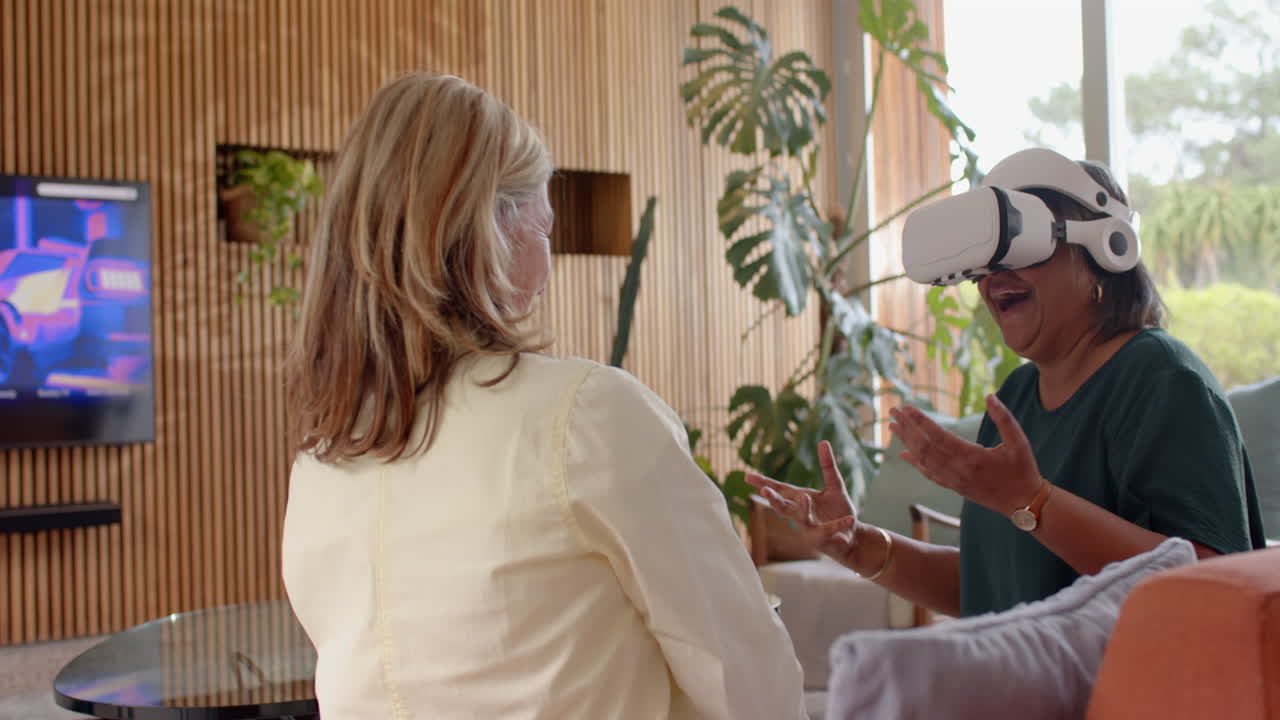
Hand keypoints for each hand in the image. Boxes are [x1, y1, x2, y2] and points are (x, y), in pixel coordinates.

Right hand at [744, 441, 857, 561]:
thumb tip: (823, 442)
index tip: (748, 476)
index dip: (764, 483)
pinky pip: (831, 530)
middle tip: (764, 491)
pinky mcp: (825, 539)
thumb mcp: (835, 485)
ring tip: (804, 496)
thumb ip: (827, 466)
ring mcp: (811, 528)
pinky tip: (850, 518)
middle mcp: (800, 515)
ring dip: (803, 508)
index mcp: (799, 500)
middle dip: (774, 500)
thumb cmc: (838, 511)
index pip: (779, 490)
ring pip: (803, 519)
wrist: (852, 537)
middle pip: (783, 507)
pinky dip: (840, 525)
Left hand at [888, 394, 1043, 513]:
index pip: (938, 436)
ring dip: (907, 441)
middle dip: (907, 427)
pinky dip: (915, 463)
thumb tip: (990, 396)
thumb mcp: (1019, 442)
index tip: (907, 407)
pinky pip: (930, 474)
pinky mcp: (954, 487)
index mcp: (972, 457)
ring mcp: (954, 480)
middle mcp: (958, 470)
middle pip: (925, 446)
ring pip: (924, 459)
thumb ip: (1004, 418)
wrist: (1024, 504)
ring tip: (893, 426)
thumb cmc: (1023, 470)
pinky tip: (903, 453)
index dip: (921, 421)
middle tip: (893, 410)